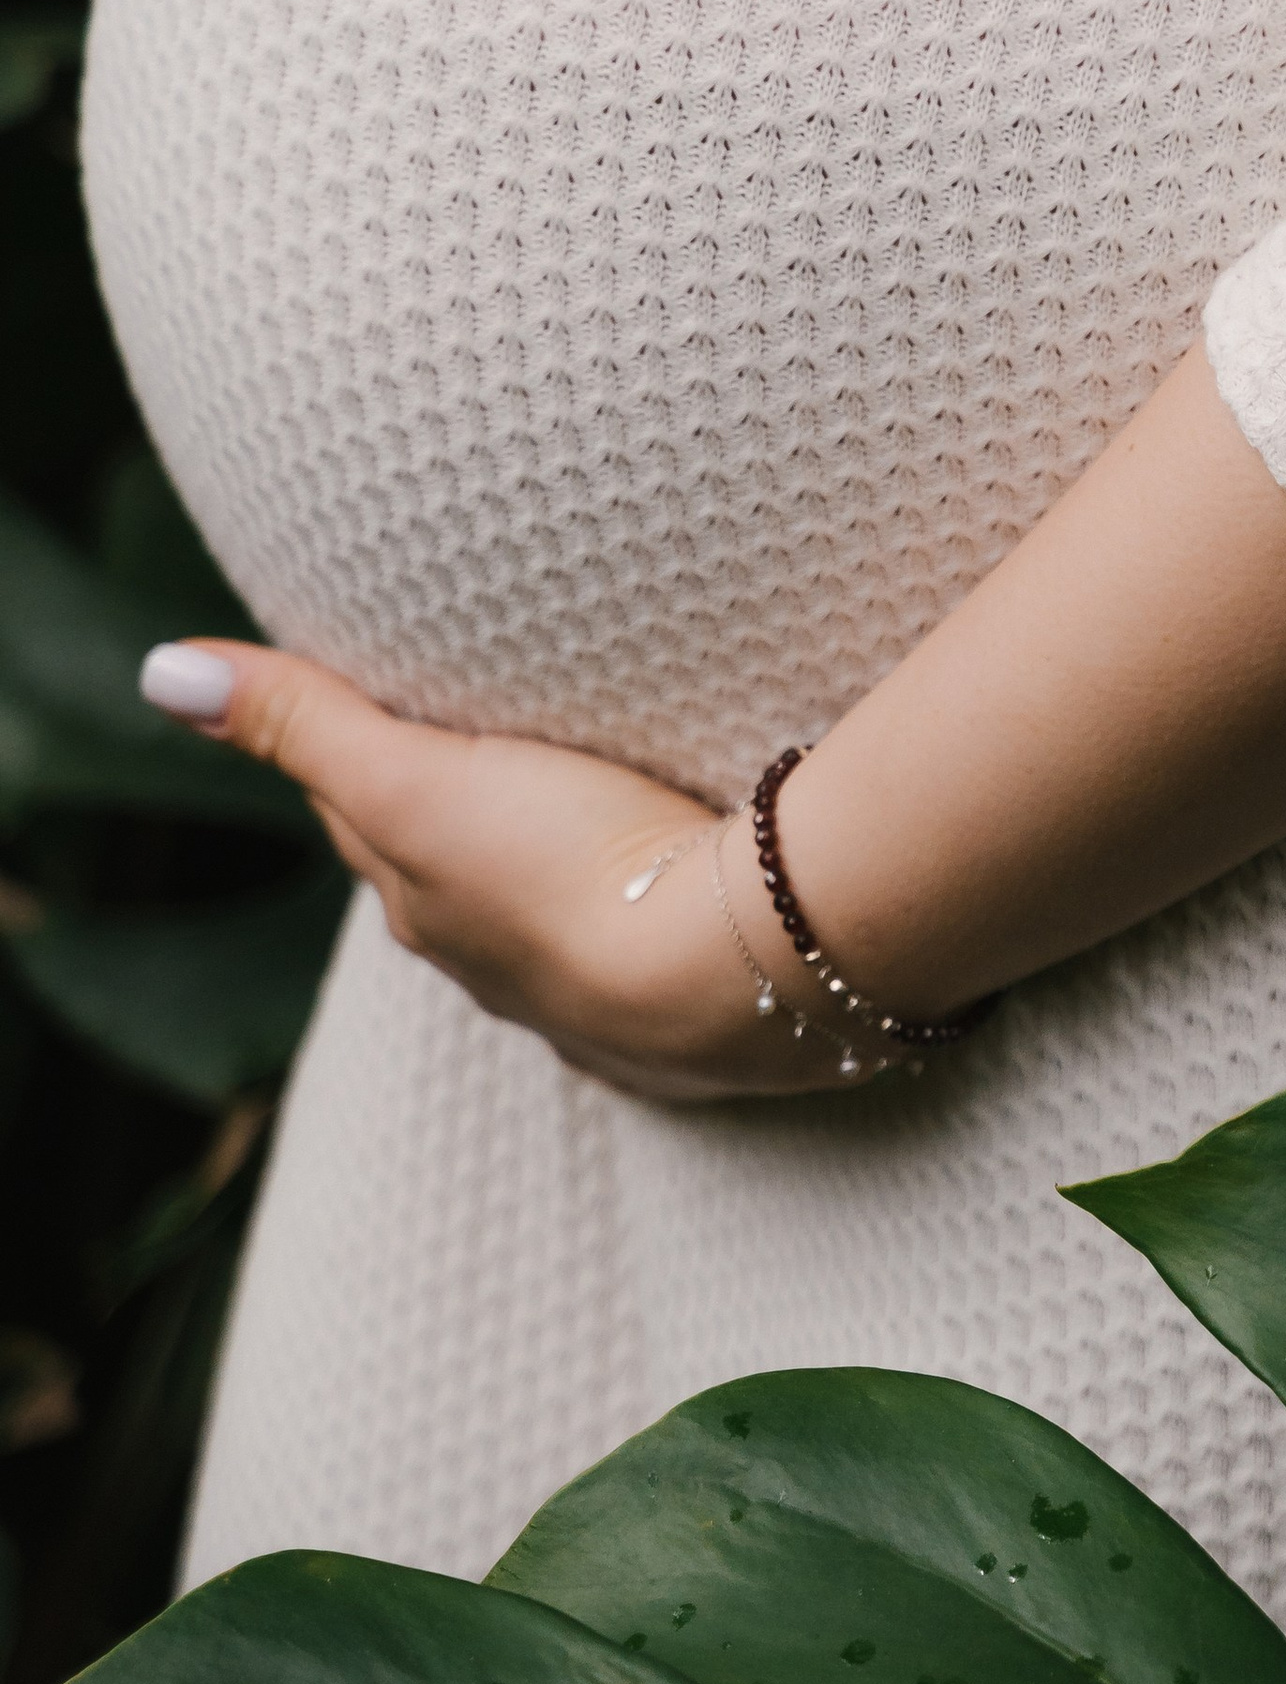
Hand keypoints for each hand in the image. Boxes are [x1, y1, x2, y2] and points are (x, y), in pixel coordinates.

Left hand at [137, 642, 882, 1101]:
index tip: (375, 690)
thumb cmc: (564, 865)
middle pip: (454, 867)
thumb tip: (158, 669)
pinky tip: (666, 906)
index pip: (372, 815)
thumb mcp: (414, 778)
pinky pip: (644, 955)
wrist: (729, 975)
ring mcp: (595, 996)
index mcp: (427, 902)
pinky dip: (640, 920)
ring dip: (554, 865)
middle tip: (481, 731)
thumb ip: (304, 721)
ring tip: (583, 804)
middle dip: (455, 808)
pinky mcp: (686, 1013)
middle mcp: (496, 961)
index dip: (366, 750)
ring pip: (550, 912)